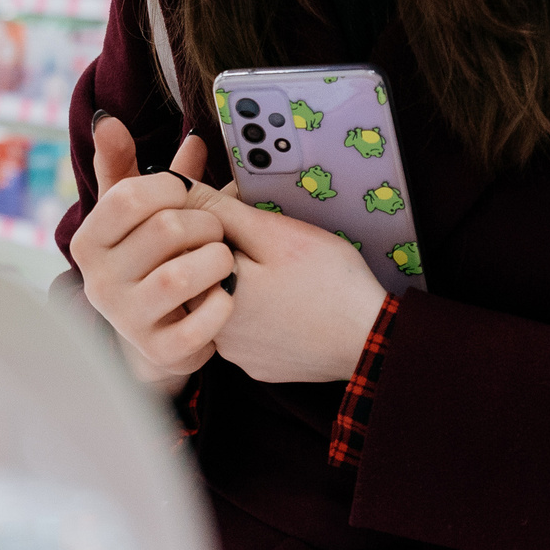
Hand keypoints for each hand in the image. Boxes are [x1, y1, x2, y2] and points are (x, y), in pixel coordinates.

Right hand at [70, 119, 235, 392]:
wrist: (157, 331)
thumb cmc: (150, 257)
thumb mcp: (134, 213)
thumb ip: (122, 166)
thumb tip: (107, 120)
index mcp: (89, 242)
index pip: (128, 196)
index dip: (171, 187)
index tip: (188, 192)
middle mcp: (99, 282)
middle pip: (164, 230)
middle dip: (204, 223)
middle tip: (216, 229)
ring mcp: (127, 320)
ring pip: (182, 276)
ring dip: (216, 260)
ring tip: (223, 258)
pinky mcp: (160, 352)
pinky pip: (202, 323)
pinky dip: (223, 304)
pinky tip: (225, 294)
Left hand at [201, 195, 387, 384]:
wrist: (372, 340)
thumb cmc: (328, 283)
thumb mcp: (272, 232)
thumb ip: (219, 208)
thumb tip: (176, 184)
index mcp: (206, 292)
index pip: (188, 245)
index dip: (216, 223)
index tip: (247, 220)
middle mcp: (211, 330)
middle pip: (205, 275)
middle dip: (230, 252)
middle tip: (271, 246)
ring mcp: (235, 354)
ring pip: (226, 302)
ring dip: (245, 282)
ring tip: (284, 274)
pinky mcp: (258, 364)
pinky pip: (248, 329)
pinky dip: (263, 311)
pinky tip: (289, 300)